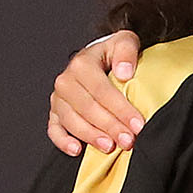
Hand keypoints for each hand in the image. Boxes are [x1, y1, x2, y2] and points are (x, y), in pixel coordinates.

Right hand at [48, 30, 147, 154]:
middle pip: (88, 108)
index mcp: (82, 64)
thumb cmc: (113, 53)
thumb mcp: (124, 42)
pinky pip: (54, 129)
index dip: (120, 109)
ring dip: (91, 136)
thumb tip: (124, 73)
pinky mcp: (55, 112)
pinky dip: (63, 141)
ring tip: (110, 146)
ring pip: (72, 121)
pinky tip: (77, 150)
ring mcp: (59, 99)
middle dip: (110, 127)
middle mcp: (66, 81)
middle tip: (129, 140)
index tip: (138, 124)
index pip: (102, 90)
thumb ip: (126, 52)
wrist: (99, 58)